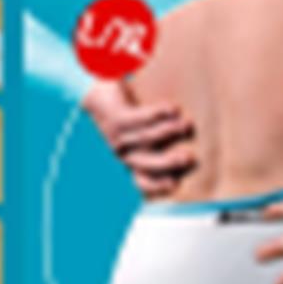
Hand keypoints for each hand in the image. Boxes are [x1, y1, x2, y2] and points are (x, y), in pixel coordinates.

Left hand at [83, 80, 195, 198]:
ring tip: (187, 124)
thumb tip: (186, 149)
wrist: (93, 97)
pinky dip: (158, 113)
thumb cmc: (124, 120)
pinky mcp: (117, 118)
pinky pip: (140, 117)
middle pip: (145, 162)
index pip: (141, 180)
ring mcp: (117, 136)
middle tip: (189, 158)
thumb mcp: (136, 140)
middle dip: (168, 162)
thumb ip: (154, 147)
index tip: (176, 184)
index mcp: (127, 162)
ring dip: (169, 131)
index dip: (157, 185)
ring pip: (146, 137)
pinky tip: (174, 109)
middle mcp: (122, 153)